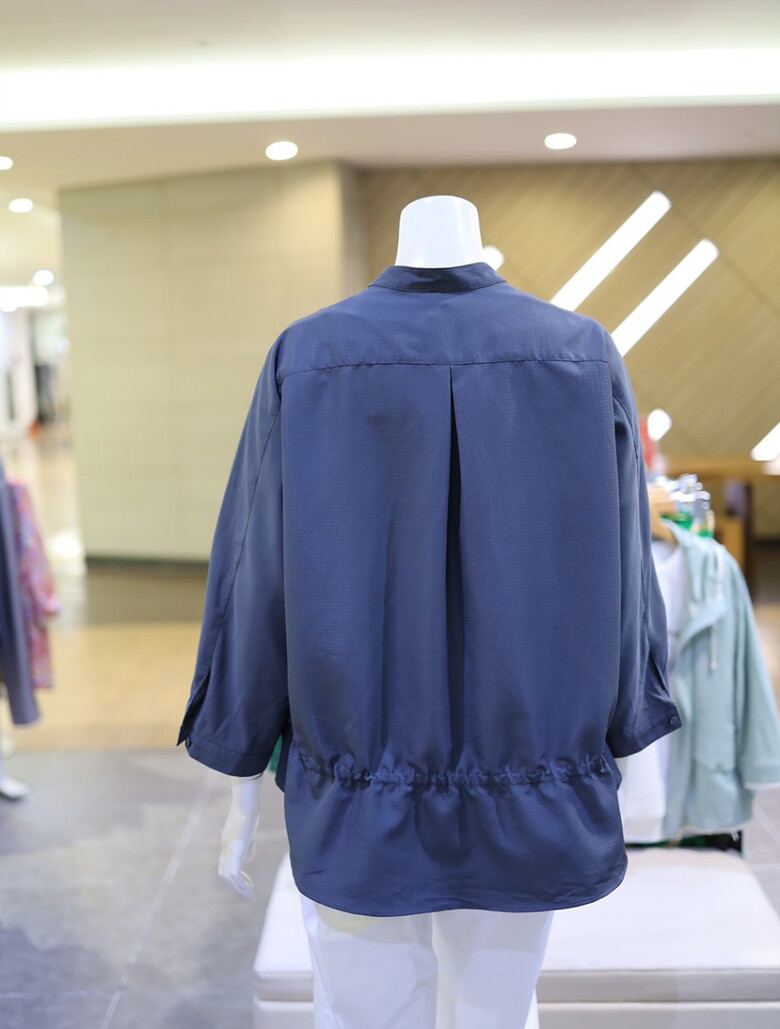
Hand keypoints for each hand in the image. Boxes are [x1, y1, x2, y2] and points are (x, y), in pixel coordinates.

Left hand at [218, 774, 261, 898]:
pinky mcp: (235, 849)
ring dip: (239, 887)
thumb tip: (247, 861)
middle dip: (236, 885)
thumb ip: (248, 846)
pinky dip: (241, 882)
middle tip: (249, 892)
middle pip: (224, 872)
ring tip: (250, 893)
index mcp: (227, 842)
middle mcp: (225, 847)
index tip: (247, 881)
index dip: (235, 875)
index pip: (226, 864)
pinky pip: (234, 872)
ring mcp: (229, 848)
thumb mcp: (248, 831)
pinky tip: (249, 887)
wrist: (246, 801)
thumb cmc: (249, 810)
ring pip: (227, 875)